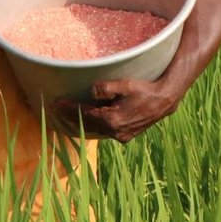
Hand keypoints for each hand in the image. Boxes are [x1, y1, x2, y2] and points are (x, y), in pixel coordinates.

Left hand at [45, 78, 178, 143]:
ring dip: (81, 124)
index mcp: (112, 119)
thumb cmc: (144, 90)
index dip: (69, 109)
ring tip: (67, 116)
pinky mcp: (126, 136)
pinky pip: (104, 132)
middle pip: (86, 125)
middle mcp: (115, 131)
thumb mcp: (125, 85)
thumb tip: (91, 91)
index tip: (56, 103)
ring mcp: (120, 136)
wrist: (164, 101)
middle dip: (70, 117)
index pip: (84, 114)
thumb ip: (106, 88)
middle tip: (56, 109)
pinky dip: (94, 127)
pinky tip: (87, 122)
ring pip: (95, 130)